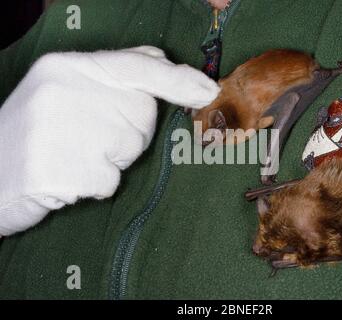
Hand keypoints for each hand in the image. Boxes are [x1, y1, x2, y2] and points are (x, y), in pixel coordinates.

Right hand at [0, 46, 218, 235]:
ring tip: (72, 155)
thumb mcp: (65, 89)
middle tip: (86, 137)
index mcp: (65, 66)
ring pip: (129, 149)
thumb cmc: (35, 133)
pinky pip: (110, 181)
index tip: (207, 89)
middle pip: (141, 113)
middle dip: (128, 131)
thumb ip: (112, 75)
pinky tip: (66, 177)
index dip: (178, 79)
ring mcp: (61, 131)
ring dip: (110, 158)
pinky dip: (95, 184)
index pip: (138, 66)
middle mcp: (64, 90)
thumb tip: (161, 60)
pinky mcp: (64, 172)